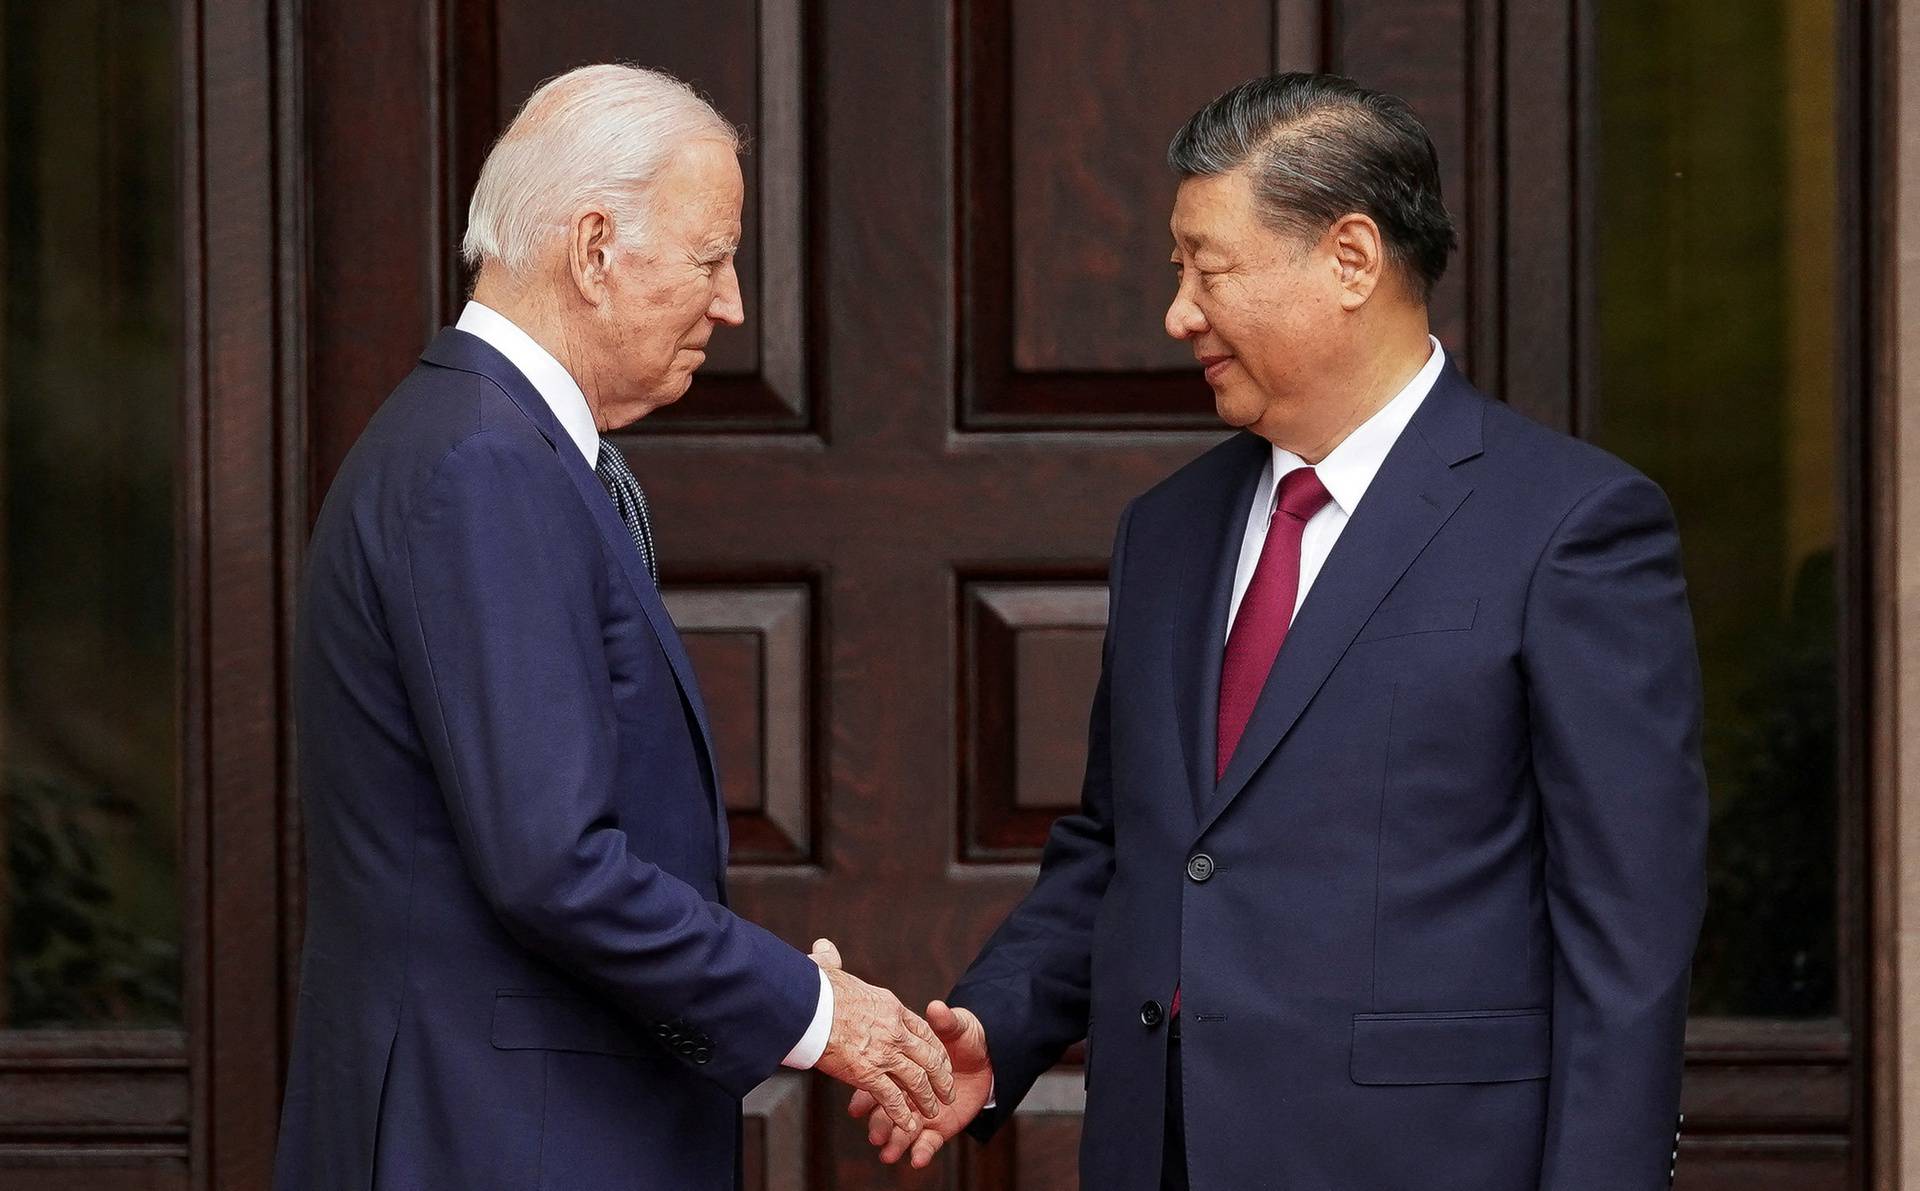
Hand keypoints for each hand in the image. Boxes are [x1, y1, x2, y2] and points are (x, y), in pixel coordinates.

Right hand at [805, 939, 955, 1135]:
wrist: (805, 1004)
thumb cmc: (813, 988)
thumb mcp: (829, 970)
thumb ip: (831, 961)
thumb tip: (824, 948)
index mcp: (890, 1006)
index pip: (924, 1030)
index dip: (935, 1048)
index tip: (941, 1061)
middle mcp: (894, 1030)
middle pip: (928, 1057)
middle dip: (940, 1078)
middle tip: (947, 1093)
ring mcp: (883, 1052)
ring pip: (916, 1081)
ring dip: (926, 1100)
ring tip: (933, 1113)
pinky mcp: (867, 1073)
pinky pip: (892, 1098)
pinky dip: (902, 1114)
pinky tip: (908, 1125)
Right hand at [849, 1000, 993, 1167]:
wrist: (991, 1059)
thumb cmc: (966, 1038)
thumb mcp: (957, 1027)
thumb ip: (945, 1022)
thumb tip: (937, 1007)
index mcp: (904, 1066)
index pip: (880, 1080)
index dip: (867, 1094)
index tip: (857, 1106)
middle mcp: (908, 1092)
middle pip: (888, 1110)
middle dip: (880, 1123)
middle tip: (874, 1133)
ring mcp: (922, 1111)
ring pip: (904, 1130)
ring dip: (896, 1142)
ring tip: (888, 1152)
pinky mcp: (939, 1127)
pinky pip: (928, 1142)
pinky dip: (923, 1151)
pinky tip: (917, 1159)